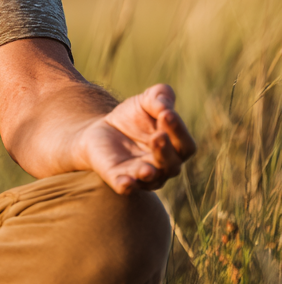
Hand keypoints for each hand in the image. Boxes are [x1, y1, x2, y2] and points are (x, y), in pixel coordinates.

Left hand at [79, 84, 195, 193]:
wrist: (99, 129)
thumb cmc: (132, 117)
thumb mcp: (145, 101)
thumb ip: (160, 96)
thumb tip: (165, 104)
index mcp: (175, 148)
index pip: (184, 145)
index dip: (178, 130)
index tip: (166, 113)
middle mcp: (163, 167)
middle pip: (172, 165)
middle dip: (165, 151)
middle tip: (158, 135)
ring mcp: (141, 175)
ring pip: (152, 179)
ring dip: (149, 173)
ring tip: (147, 168)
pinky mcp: (118, 178)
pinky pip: (125, 187)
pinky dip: (126, 186)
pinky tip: (126, 183)